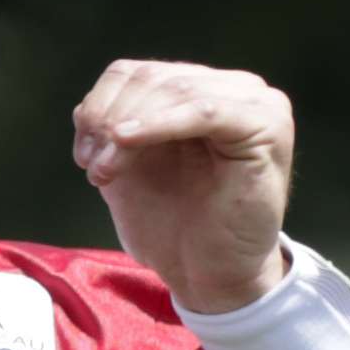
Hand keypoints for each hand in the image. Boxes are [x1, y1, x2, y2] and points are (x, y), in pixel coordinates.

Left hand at [69, 58, 292, 312]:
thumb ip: (113, 131)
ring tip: (105, 171)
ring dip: (126, 130)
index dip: (100, 105)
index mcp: (202, 91)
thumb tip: (86, 106)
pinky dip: (158, 124)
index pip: (139, 73)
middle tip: (91, 166)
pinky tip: (124, 141)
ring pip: (174, 91)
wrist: (210, 276)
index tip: (82, 154)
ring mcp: (255, 103)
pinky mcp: (267, 126)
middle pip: (153, 78)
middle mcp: (233, 88)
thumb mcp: (131, 169)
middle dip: (110, 120)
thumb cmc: (176, 229)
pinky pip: (203, 112)